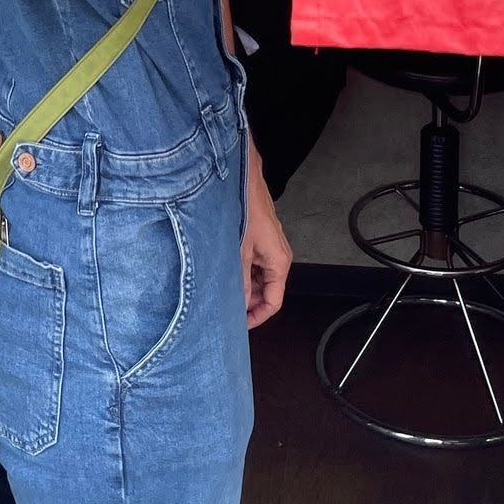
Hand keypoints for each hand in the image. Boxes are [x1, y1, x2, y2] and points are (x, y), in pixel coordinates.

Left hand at [241, 145, 290, 328]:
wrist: (245, 180)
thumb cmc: (247, 208)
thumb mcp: (240, 252)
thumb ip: (241, 281)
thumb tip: (239, 305)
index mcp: (279, 262)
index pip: (274, 302)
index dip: (257, 316)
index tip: (241, 324)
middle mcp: (278, 257)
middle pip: (267, 292)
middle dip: (249, 302)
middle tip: (228, 308)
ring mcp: (269, 249)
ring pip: (260, 279)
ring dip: (245, 286)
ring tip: (224, 290)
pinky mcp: (261, 241)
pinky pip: (255, 265)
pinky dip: (243, 272)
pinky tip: (227, 271)